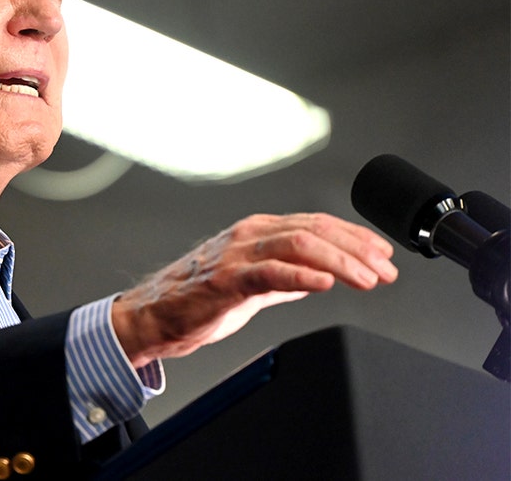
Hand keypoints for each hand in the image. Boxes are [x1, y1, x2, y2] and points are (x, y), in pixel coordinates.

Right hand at [111, 213, 396, 367]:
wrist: (153, 316)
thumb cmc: (196, 299)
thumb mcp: (251, 282)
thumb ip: (285, 277)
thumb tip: (321, 277)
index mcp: (257, 231)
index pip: (317, 224)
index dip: (356, 237)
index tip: (385, 255)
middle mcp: (248, 235)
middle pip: (314, 230)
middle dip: (357, 250)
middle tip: (386, 271)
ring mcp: (235, 254)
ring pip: (298, 245)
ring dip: (340, 262)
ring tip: (366, 279)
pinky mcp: (224, 279)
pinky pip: (269, 272)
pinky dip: (301, 277)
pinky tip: (325, 285)